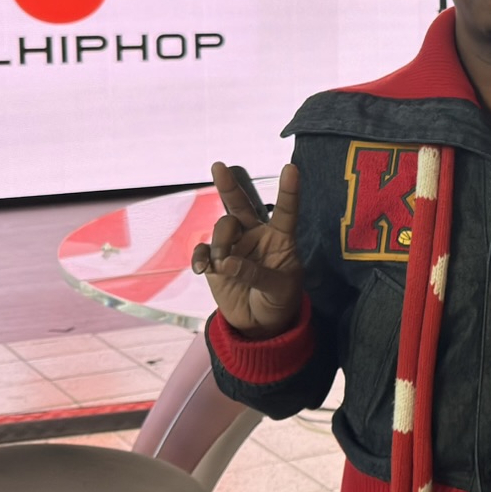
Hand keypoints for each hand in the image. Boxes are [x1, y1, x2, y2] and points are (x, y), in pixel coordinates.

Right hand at [190, 162, 303, 338]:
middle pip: (241, 206)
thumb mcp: (279, 290)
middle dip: (229, 186)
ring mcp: (234, 246)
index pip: (286, 211)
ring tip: (224, 265)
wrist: (259, 324)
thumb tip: (226, 263)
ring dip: (221, 243)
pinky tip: (201, 268)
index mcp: (281, 238)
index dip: (289, 191)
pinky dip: (199, 256)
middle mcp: (256, 236)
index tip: (291, 168)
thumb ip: (257, 274)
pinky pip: (203, 249)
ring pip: (222, 228)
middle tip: (219, 166)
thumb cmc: (279, 302)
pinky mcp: (215, 261)